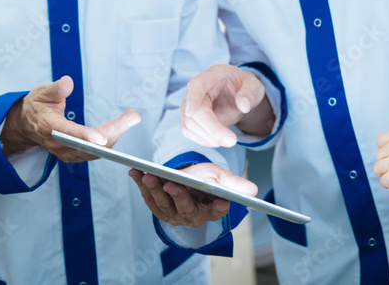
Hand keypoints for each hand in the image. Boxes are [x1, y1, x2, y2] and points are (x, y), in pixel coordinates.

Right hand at [0, 75, 140, 161]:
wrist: (26, 124)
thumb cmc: (36, 106)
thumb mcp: (41, 92)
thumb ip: (56, 89)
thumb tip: (68, 82)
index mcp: (49, 127)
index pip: (69, 134)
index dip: (86, 136)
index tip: (102, 138)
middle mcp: (58, 144)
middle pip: (89, 145)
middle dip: (113, 132)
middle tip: (132, 116)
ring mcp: (66, 152)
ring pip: (95, 150)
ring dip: (115, 136)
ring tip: (131, 119)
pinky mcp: (73, 154)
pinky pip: (94, 152)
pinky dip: (110, 141)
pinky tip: (120, 129)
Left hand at [128, 163, 258, 226]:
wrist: (188, 179)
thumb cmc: (206, 179)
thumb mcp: (221, 177)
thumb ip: (234, 184)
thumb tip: (254, 191)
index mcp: (212, 210)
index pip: (217, 210)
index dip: (218, 207)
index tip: (222, 202)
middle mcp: (193, 216)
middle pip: (186, 208)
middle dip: (177, 195)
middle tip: (171, 184)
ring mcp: (174, 214)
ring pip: (163, 204)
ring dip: (154, 189)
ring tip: (148, 175)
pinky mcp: (158, 209)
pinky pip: (148, 199)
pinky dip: (141, 185)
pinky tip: (135, 172)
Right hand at [181, 64, 273, 147]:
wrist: (239, 95)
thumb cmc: (245, 87)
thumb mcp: (254, 86)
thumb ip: (250, 93)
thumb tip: (244, 105)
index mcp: (213, 75)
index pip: (197, 84)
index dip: (192, 98)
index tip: (191, 112)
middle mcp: (197, 89)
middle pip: (194, 111)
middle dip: (212, 129)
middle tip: (232, 140)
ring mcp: (190, 103)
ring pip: (188, 124)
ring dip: (207, 137)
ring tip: (228, 140)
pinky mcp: (190, 117)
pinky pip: (189, 131)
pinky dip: (203, 140)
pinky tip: (218, 141)